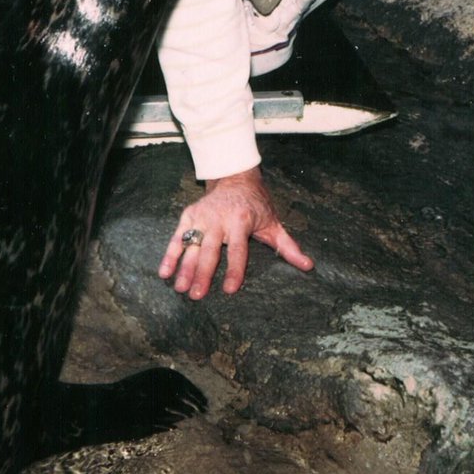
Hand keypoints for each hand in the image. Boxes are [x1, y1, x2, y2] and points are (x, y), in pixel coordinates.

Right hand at [159, 166, 314, 299]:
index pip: (238, 249)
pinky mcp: (190, 215)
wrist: (235, 178)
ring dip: (184, 268)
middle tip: (196, 295)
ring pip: (191, 245)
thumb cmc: (256, 205)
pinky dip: (170, 254)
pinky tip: (164, 272)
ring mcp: (202, 216)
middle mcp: (220, 219)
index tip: (229, 289)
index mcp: (241, 221)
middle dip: (202, 274)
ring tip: (180, 288)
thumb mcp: (273, 223)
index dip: (234, 270)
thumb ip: (288, 246)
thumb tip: (308, 266)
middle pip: (210, 250)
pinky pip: (178, 237)